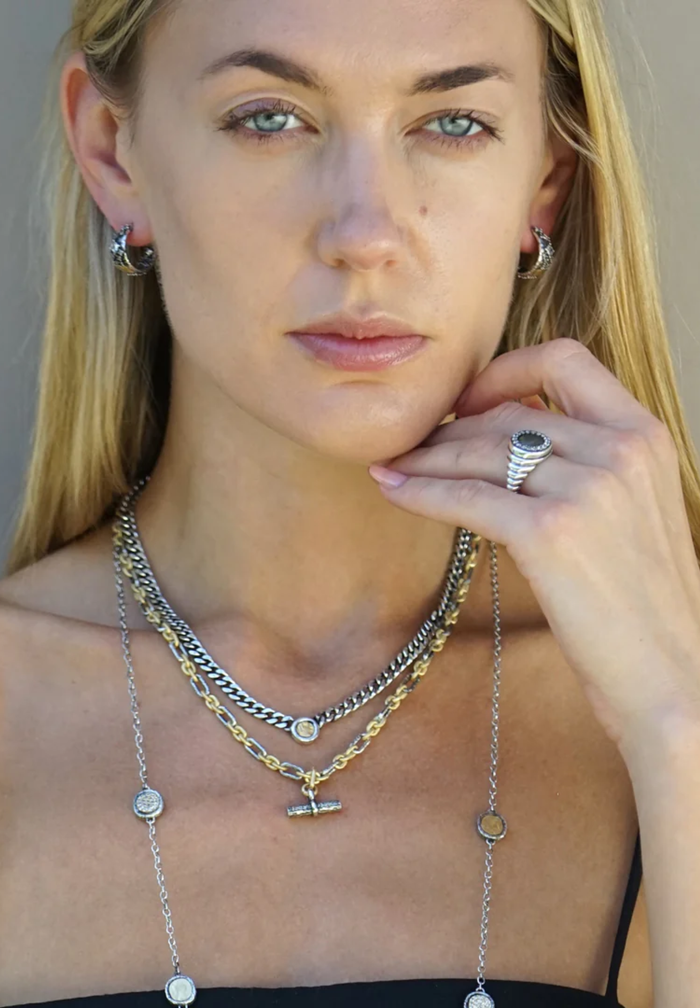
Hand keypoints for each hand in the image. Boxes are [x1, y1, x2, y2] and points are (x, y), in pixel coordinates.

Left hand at [368, 338, 699, 751]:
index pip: (564, 359)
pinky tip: (394, 491)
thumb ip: (588, 461)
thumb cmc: (644, 601)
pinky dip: (421, 492)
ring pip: (479, 452)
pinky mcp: (549, 533)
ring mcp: (586, 489)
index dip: (504, 370)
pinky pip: (466, 497)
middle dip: (450, 430)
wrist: (673, 676)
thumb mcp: (632, 509)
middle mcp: (620, 449)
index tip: (468, 400)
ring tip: (394, 467)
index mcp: (644, 435)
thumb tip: (510, 429)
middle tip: (414, 447)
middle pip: (507, 414)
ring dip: (426, 459)